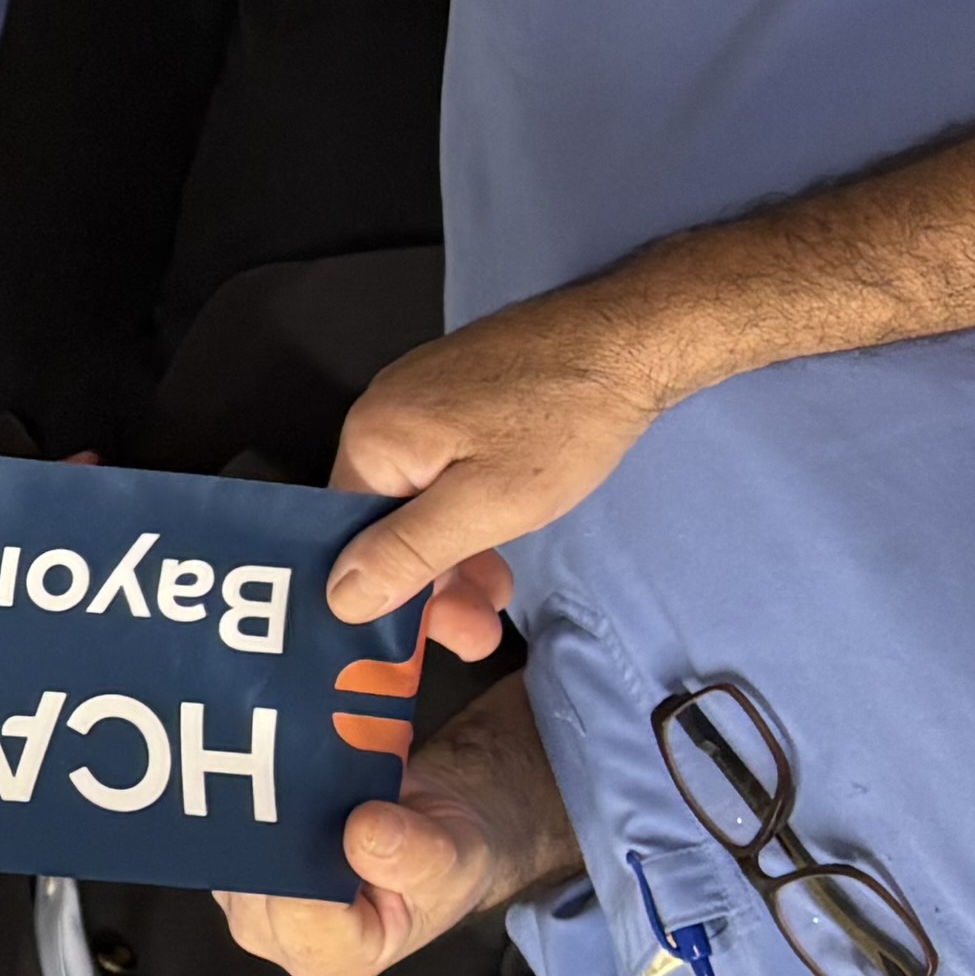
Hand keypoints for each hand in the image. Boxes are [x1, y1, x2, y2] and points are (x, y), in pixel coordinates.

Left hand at [213, 779, 519, 975]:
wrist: (428, 833)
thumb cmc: (443, 865)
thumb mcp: (459, 863)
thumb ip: (419, 856)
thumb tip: (364, 829)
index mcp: (331, 957)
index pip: (298, 912)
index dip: (315, 858)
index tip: (353, 813)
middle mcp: (275, 935)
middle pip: (256, 872)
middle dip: (289, 821)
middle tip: (332, 778)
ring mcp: (245, 895)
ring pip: (236, 840)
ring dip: (270, 797)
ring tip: (322, 774)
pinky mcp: (233, 855)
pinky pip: (229, 817)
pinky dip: (260, 787)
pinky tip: (296, 769)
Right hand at [318, 282, 681, 639]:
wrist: (636, 337)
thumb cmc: (566, 420)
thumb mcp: (487, 505)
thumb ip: (407, 553)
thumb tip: (338, 598)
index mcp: (373, 438)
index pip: (349, 536)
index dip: (388, 595)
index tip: (431, 639)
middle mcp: (383, 413)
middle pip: (384, 520)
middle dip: (431, 581)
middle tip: (480, 631)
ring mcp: (421, 399)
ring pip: (418, 499)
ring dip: (455, 552)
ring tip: (499, 593)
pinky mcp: (458, 393)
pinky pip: (441, 469)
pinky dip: (468, 511)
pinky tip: (502, 536)